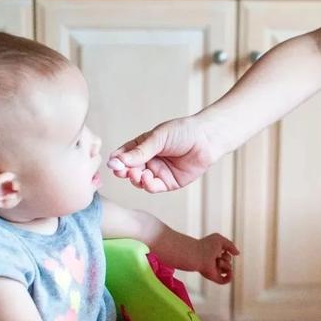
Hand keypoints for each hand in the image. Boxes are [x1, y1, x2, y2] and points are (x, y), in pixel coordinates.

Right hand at [107, 116, 222, 192]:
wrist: (206, 139)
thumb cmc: (183, 132)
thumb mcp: (158, 138)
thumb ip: (139, 152)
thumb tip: (116, 161)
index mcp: (142, 146)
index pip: (124, 155)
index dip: (117, 160)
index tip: (113, 164)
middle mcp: (148, 160)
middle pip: (129, 170)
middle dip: (124, 172)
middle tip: (122, 171)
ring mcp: (158, 172)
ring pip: (139, 181)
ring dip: (135, 179)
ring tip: (137, 174)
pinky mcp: (168, 183)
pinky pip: (153, 187)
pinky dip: (148, 185)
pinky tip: (148, 179)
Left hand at [197, 233, 239, 283]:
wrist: (197, 254)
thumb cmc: (206, 245)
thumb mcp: (221, 240)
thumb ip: (231, 245)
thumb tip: (237, 254)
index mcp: (214, 254)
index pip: (226, 254)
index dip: (227, 251)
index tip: (221, 249)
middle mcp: (214, 262)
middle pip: (228, 262)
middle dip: (226, 258)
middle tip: (218, 256)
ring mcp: (214, 270)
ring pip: (228, 270)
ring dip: (226, 265)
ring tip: (217, 261)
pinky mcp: (214, 277)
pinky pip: (225, 281)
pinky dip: (230, 277)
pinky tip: (230, 272)